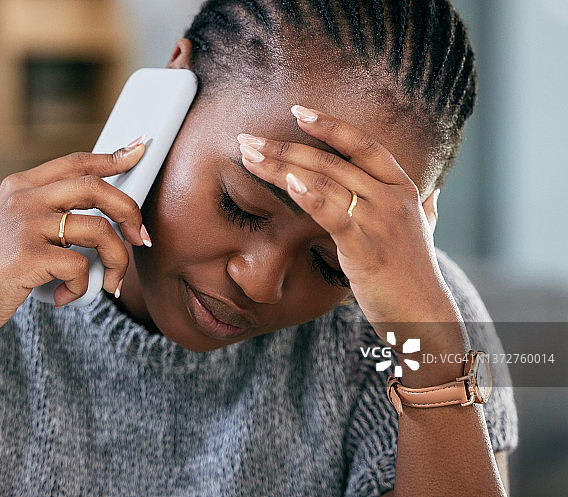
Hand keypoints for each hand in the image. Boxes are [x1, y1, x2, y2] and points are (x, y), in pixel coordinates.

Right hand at [0, 137, 150, 342]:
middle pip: (96, 187)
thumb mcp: (14, 228)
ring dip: (117, 262)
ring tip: (111, 284)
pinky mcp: (27, 255)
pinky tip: (64, 297)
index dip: (113, 157)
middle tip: (141, 238)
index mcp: (21, 186)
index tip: (139, 150)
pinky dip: (81, 289)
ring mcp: (25, 224)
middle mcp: (23, 198)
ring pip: (99, 231)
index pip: (77, 162)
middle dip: (130, 211)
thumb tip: (104, 217)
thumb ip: (48, 214)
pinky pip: (80, 268)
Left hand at [236, 106, 464, 352]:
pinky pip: (334, 215)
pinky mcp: (366, 248)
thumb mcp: (426, 232)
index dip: (329, 124)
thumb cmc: (414, 275)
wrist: (425, 315)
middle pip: (331, 160)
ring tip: (249, 155)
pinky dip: (310, 196)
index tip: (296, 110)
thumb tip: (435, 190)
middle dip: (284, 146)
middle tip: (246, 138)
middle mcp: (392, 196)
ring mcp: (381, 220)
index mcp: (402, 187)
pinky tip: (288, 181)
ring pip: (324, 181)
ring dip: (281, 165)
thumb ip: (425, 207)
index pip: (362, 143)